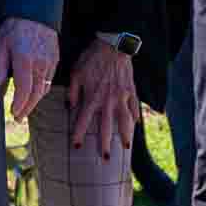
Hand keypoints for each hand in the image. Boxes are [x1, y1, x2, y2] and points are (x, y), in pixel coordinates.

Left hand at [0, 16, 59, 120]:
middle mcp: (40, 63)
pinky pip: (49, 80)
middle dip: (27, 108)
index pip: (23, 89)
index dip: (19, 104)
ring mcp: (50, 62)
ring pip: (44, 88)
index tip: (13, 113)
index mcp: (24, 60)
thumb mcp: (1, 42)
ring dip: (34, 101)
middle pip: (36, 93)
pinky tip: (34, 94)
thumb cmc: (15, 26)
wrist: (36, 12)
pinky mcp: (56, 60)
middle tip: (18, 118)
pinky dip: (42, 90)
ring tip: (25, 109)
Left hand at [70, 39, 139, 158]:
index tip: (76, 146)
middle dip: (105, 144)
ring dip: (125, 135)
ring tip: (126, 147)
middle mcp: (107, 101)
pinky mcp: (131, 91)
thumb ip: (73, 92)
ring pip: (124, 121)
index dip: (79, 134)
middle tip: (105, 158)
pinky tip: (136, 126)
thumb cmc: (91, 59)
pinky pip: (134, 108)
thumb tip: (70, 107)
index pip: (84, 121)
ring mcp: (122, 97)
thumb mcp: (75, 73)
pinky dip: (135, 117)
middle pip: (106, 127)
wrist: (113, 47)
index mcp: (92, 97)